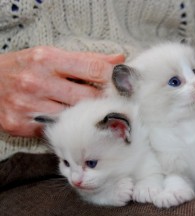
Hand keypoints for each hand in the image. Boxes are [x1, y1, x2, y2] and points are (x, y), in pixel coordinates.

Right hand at [0, 46, 124, 136]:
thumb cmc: (25, 67)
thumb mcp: (52, 55)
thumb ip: (87, 60)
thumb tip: (118, 60)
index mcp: (48, 59)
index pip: (93, 68)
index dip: (114, 78)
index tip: (123, 84)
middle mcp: (37, 82)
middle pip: (88, 97)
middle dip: (102, 101)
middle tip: (111, 102)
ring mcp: (28, 105)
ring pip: (74, 117)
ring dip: (86, 116)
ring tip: (89, 113)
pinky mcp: (21, 124)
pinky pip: (56, 130)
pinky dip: (67, 127)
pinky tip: (69, 122)